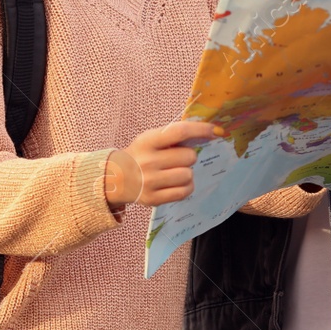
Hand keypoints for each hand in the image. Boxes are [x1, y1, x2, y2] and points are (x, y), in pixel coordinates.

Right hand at [105, 119, 220, 206]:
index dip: (200, 130)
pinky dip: (186, 186)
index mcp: (147, 141)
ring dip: (187, 172)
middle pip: (189, 156)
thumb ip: (173, 136)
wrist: (116, 178)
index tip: (215, 130)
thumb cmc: (141, 154)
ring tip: (175, 171)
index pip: (179, 132)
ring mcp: (150, 182)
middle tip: (178, 158)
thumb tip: (209, 132)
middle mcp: (148, 162)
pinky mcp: (154, 199)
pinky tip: (177, 182)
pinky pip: (184, 191)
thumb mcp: (151, 139)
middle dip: (189, 156)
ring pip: (188, 175)